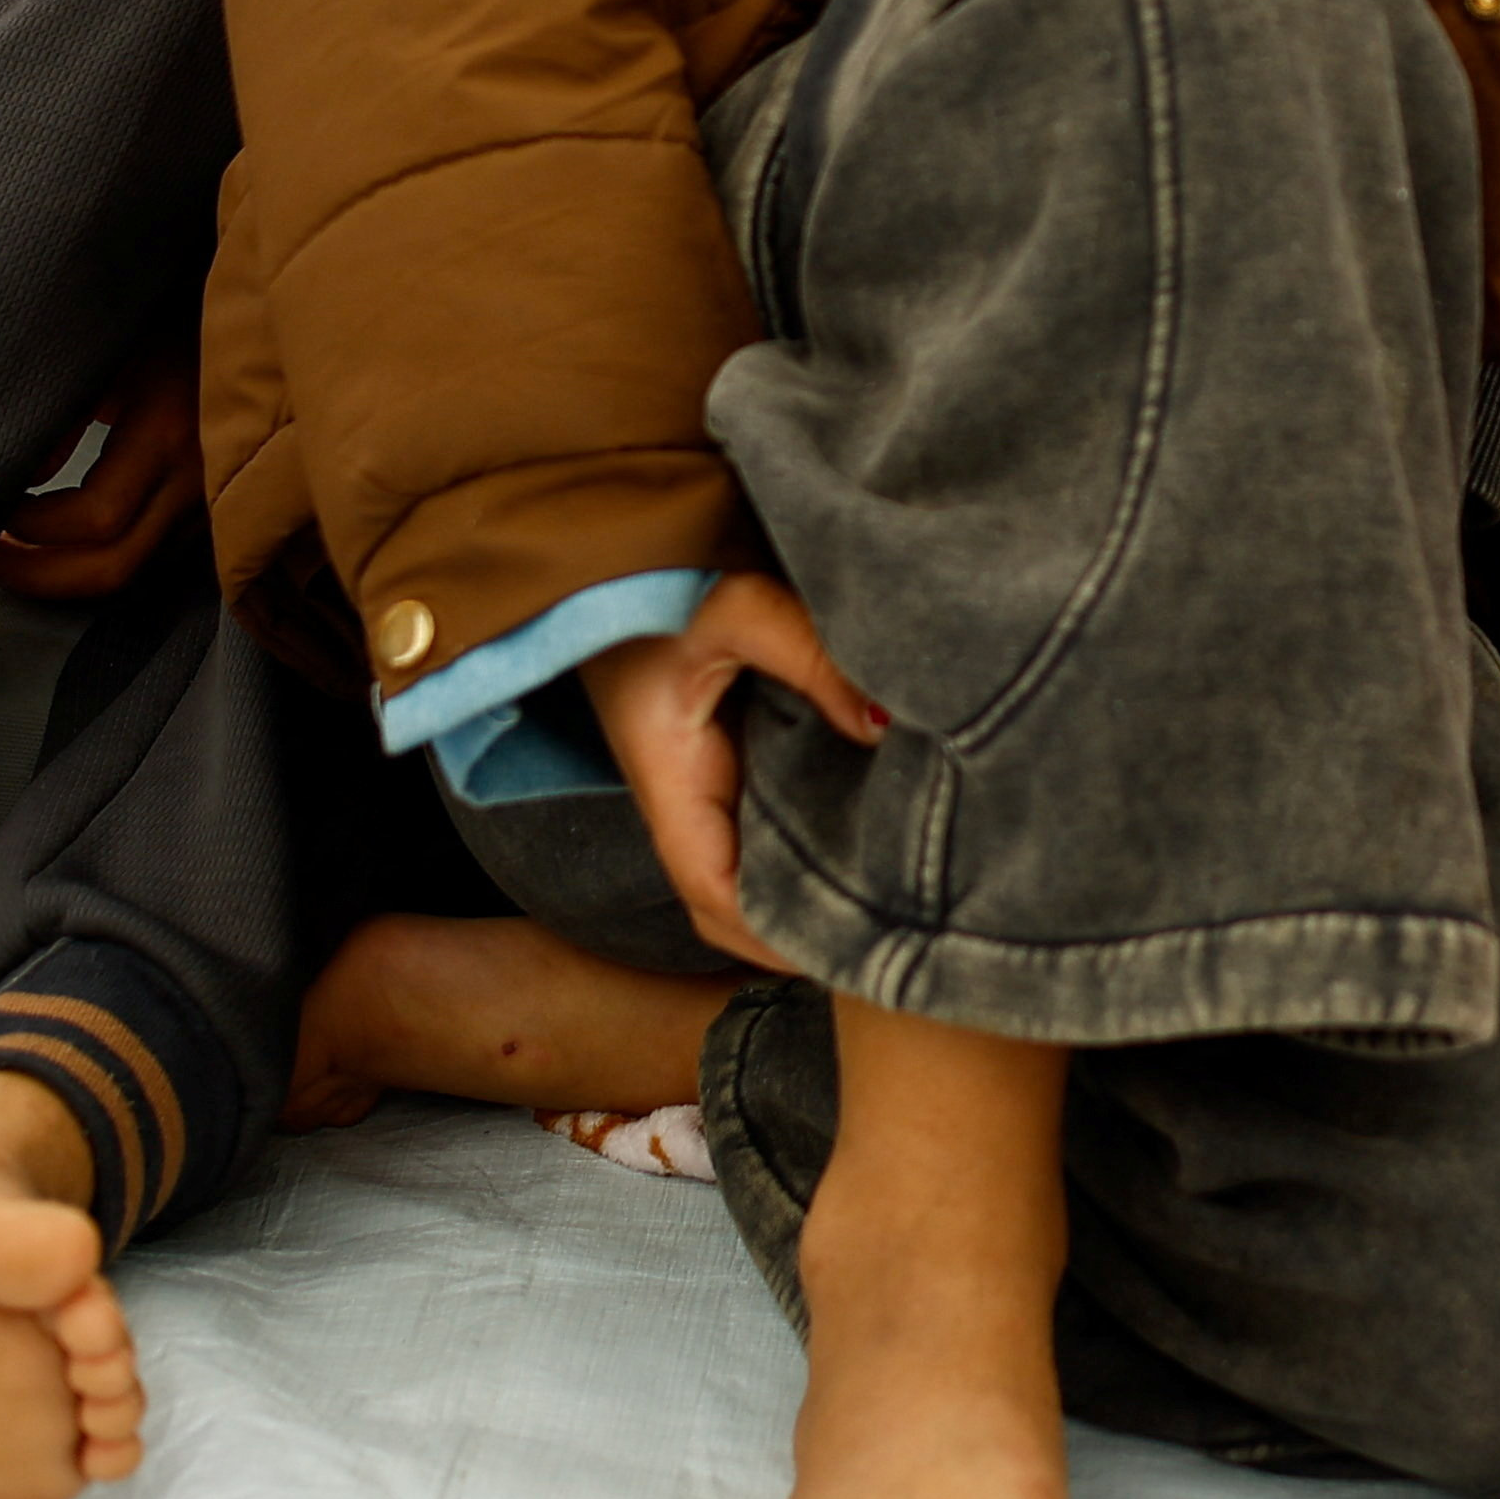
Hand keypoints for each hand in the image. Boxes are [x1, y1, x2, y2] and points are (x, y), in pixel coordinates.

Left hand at [0, 341, 201, 601]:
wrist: (254, 328)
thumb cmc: (174, 327)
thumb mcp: (114, 353)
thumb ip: (63, 415)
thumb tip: (18, 476)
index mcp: (168, 432)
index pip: (94, 517)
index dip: (33, 528)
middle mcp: (194, 479)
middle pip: (113, 568)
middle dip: (39, 575)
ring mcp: (208, 500)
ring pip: (133, 573)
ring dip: (66, 576)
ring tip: (17, 555)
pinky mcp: (209, 509)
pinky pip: (150, 558)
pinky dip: (100, 562)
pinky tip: (67, 545)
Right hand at [578, 569, 886, 970]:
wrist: (605, 539)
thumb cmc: (651, 572)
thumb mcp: (735, 605)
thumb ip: (812, 658)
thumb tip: (888, 722)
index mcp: (672, 779)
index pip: (715, 898)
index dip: (772, 943)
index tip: (847, 959)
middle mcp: (685, 789)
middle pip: (736, 898)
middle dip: (798, 933)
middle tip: (892, 943)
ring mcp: (704, 769)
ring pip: (755, 856)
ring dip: (808, 883)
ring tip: (894, 902)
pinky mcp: (726, 740)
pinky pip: (768, 809)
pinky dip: (811, 831)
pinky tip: (873, 823)